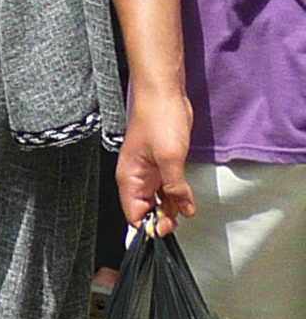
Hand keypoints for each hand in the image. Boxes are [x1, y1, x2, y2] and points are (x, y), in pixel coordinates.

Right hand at [118, 87, 195, 230]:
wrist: (163, 92)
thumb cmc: (158, 118)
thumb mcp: (170, 157)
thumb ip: (175, 187)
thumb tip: (183, 210)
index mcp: (130, 177)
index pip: (134, 215)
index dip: (149, 226)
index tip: (167, 226)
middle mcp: (137, 177)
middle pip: (145, 210)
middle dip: (161, 219)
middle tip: (179, 220)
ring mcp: (150, 171)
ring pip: (158, 200)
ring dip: (172, 208)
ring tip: (186, 210)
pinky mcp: (162, 164)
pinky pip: (167, 187)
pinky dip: (177, 196)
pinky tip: (188, 201)